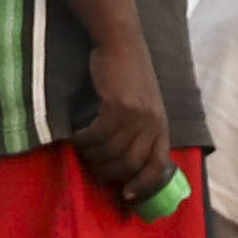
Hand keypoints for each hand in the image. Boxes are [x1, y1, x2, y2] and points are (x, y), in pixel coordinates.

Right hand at [69, 50, 178, 212]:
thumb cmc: (129, 74)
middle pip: (131, 164)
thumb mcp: (145, 105)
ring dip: (92, 157)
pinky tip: (75, 138)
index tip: (126, 195)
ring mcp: (137, 115)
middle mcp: (153, 123)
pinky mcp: (118, 105)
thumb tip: (123, 160)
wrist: (122, 42)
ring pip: (112, 151)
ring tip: (81, 153)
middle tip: (92, 170)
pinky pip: (97, 135)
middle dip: (109, 173)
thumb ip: (140, 130)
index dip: (144, 186)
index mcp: (162, 126)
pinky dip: (84, 141)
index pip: (159, 167)